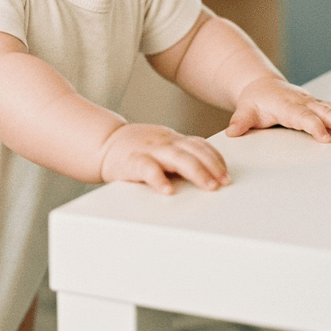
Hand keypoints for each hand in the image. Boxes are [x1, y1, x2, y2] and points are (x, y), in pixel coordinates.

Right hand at [99, 123, 230, 194]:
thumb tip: (210, 172)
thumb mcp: (162, 145)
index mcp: (173, 140)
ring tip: (209, 186)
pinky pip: (148, 169)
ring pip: (178, 158)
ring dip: (197, 172)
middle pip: (194, 151)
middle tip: (224, 182)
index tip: (227, 174)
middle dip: (213, 166)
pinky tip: (168, 191)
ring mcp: (150, 150)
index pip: (200, 145)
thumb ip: (182, 154)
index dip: (216, 159)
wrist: (104, 143)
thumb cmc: (136, 148)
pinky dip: (159, 180)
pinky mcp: (133, 161)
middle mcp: (165, 142)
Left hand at [226, 77, 330, 141]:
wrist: (261, 85)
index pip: (303, 116)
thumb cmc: (254, 101)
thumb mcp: (244, 111)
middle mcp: (303, 101)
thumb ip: (240, 122)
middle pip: (325, 112)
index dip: (314, 126)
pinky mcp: (319, 105)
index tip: (325, 138)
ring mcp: (313, 102)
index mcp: (286, 104)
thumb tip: (232, 133)